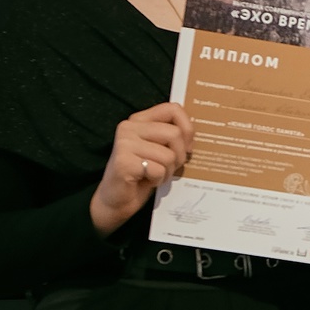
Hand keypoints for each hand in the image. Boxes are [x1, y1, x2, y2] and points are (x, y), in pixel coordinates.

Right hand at [91, 102, 194, 235]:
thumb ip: (171, 136)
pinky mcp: (124, 162)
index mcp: (139, 120)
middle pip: (175, 133)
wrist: (116, 200)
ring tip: (156, 175)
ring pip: (169, 155)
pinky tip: (148, 181)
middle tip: (169, 167)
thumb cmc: (142, 175)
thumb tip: (193, 134)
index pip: (172, 109)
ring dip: (168, 171)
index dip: (187, 128)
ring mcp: (124, 144)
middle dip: (180, 156)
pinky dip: (159, 180)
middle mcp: (129, 128)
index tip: (188, 146)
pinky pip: (158, 170)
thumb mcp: (158, 149)